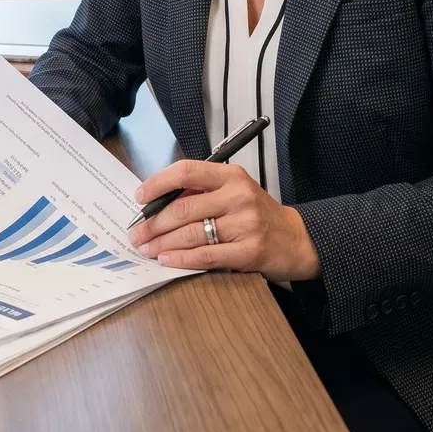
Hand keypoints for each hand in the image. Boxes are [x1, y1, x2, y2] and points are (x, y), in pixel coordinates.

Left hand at [126, 160, 319, 280]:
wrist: (296, 240)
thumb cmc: (258, 214)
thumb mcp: (235, 192)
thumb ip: (202, 193)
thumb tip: (157, 201)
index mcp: (231, 176)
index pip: (187, 172)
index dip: (158, 183)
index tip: (139, 197)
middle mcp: (238, 196)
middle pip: (183, 208)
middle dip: (153, 223)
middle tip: (136, 233)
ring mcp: (245, 225)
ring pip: (191, 233)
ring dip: (162, 243)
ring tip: (146, 248)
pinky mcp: (248, 252)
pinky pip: (205, 256)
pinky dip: (181, 259)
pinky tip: (166, 260)